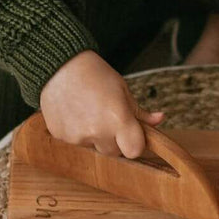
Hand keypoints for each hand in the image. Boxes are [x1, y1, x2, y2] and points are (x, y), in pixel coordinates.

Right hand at [39, 50, 165, 157]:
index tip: (131, 133)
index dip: (135, 143)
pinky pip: (76, 142)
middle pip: (114, 152)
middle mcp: (97, 132)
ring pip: (94, 148)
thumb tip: (159, 119)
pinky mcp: (61, 137)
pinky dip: (78, 132)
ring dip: (95, 137)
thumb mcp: (122, 89)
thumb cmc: (93, 73)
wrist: (59, 65)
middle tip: (107, 118)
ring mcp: (77, 137)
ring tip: (88, 111)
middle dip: (115, 140)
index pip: (134, 151)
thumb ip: (140, 112)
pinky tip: (75, 112)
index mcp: (118, 119)